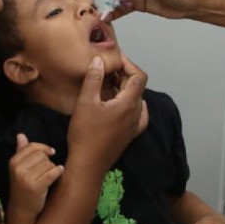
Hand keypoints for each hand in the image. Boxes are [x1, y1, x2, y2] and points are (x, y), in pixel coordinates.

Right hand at [8, 133, 63, 217]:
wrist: (22, 209)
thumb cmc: (22, 186)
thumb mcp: (19, 168)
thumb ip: (21, 151)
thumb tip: (20, 135)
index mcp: (13, 162)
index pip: (32, 147)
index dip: (44, 148)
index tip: (51, 153)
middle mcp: (18, 169)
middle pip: (42, 155)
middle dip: (47, 161)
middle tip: (45, 170)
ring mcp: (26, 179)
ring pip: (49, 164)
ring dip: (52, 169)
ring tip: (47, 176)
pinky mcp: (36, 187)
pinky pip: (53, 173)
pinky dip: (58, 172)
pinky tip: (59, 173)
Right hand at [68, 55, 147, 170]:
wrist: (88, 165)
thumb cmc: (85, 133)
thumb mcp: (86, 102)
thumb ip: (94, 78)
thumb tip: (100, 60)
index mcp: (129, 103)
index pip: (139, 76)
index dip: (129, 64)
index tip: (114, 59)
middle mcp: (137, 113)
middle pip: (138, 87)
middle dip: (125, 74)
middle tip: (107, 69)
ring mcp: (135, 125)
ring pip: (137, 100)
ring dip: (125, 89)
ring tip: (109, 83)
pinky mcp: (130, 135)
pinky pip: (137, 114)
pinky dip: (131, 104)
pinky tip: (122, 104)